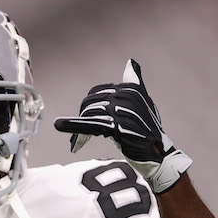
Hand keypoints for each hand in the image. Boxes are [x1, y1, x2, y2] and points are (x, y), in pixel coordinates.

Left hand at [54, 59, 191, 193]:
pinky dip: (73, 125)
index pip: (97, 93)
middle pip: (90, 103)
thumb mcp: (143, 102)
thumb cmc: (148, 130)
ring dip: (79, 130)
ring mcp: (121, 110)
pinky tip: (59, 125)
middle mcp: (126, 96)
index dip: (88, 109)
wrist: (158, 154)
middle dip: (82, 119)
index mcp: (130, 88)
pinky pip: (90, 124)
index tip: (86, 122)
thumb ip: (134, 83)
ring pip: (89, 115)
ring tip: (77, 143)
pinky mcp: (116, 126)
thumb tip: (130, 63)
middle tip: (79, 137)